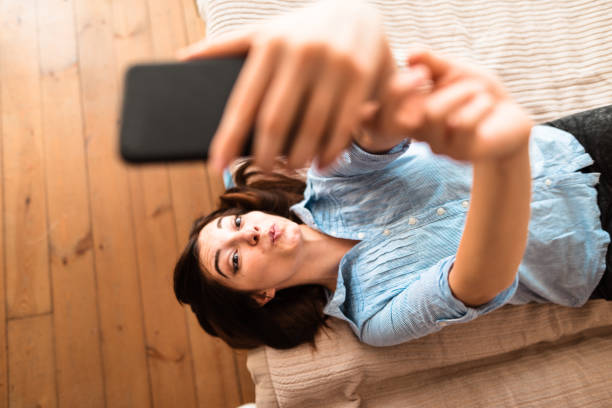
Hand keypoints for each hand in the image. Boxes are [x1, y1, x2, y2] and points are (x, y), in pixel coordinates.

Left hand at [178, 0, 395, 170]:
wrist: (358, 8)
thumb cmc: (301, 30)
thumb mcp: (264, 30)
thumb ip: (227, 46)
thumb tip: (183, 60)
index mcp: (270, 44)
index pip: (243, 102)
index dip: (227, 138)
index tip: (217, 166)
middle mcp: (300, 53)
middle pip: (275, 121)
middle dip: (265, 155)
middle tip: (261, 170)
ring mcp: (333, 65)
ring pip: (310, 128)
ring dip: (298, 158)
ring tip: (290, 168)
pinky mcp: (359, 76)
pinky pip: (342, 126)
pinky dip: (329, 152)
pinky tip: (320, 163)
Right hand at [399, 50, 532, 161]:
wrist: (509, 116)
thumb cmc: (477, 92)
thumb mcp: (453, 70)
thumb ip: (431, 62)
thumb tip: (411, 52)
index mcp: (410, 113)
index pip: (385, 110)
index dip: (395, 91)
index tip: (420, 72)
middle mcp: (420, 133)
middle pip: (401, 115)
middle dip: (427, 88)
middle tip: (443, 75)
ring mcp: (439, 146)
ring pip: (433, 115)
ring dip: (460, 92)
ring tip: (478, 89)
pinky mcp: (462, 154)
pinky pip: (462, 124)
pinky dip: (479, 105)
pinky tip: (488, 103)